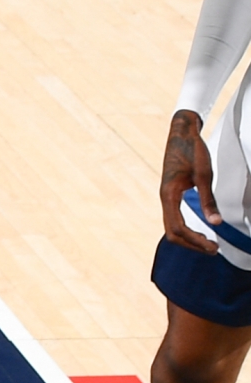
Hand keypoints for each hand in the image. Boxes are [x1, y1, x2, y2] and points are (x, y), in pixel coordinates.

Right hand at [163, 109, 220, 251]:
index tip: (214, 247)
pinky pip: (175, 218)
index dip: (195, 241)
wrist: (181, 132)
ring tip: (209, 243)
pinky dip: (187, 229)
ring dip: (189, 238)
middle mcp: (165, 198)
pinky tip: (201, 230)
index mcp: (169, 194)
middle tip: (213, 249)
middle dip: (191, 244)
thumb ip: (209, 200)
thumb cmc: (192, 151)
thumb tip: (216, 224)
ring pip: (172, 227)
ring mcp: (166, 197)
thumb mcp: (204, 175)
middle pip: (172, 232)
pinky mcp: (171, 194)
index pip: (178, 227)